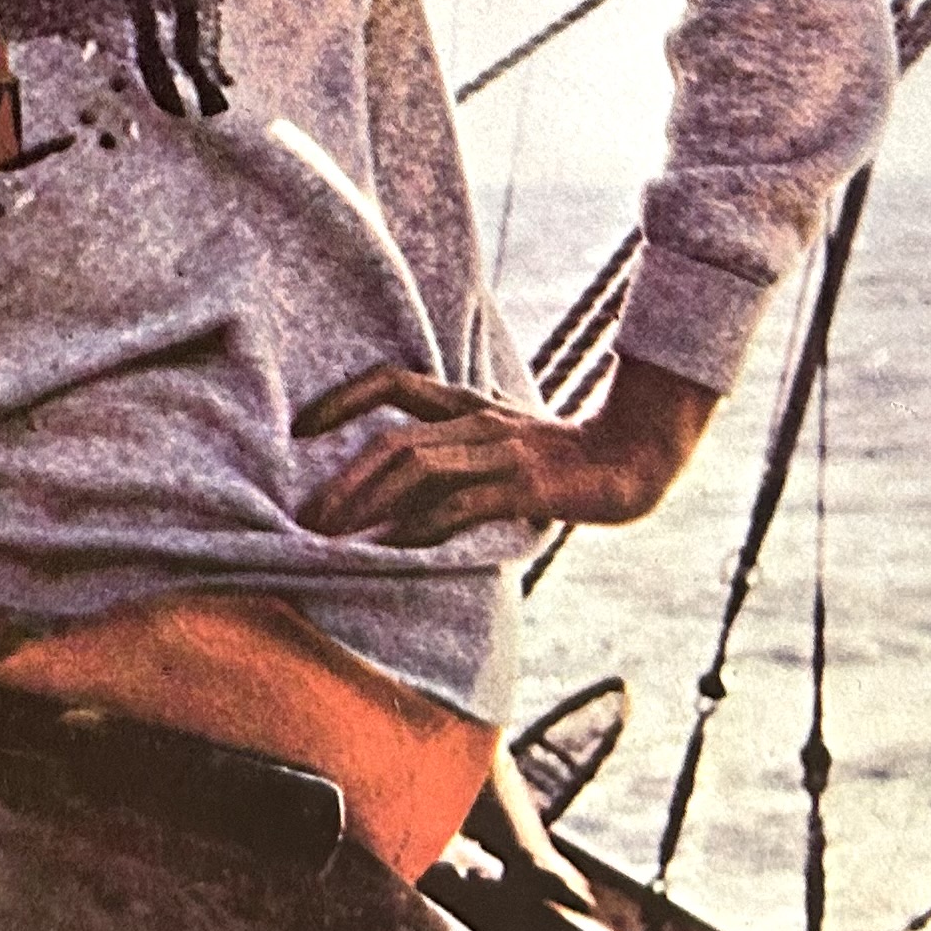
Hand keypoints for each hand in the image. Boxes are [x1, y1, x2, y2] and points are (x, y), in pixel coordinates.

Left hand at [291, 354, 717, 546]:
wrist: (632, 458)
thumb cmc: (558, 457)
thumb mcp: (500, 440)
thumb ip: (455, 450)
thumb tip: (398, 482)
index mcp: (465, 404)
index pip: (392, 381)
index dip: (341, 398)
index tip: (299, 427)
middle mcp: (475, 421)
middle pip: (393, 441)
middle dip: (344, 481)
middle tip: (306, 518)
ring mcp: (499, 452)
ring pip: (418, 469)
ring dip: (370, 505)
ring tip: (334, 539)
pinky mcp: (523, 485)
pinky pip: (460, 505)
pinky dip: (419, 527)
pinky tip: (391, 549)